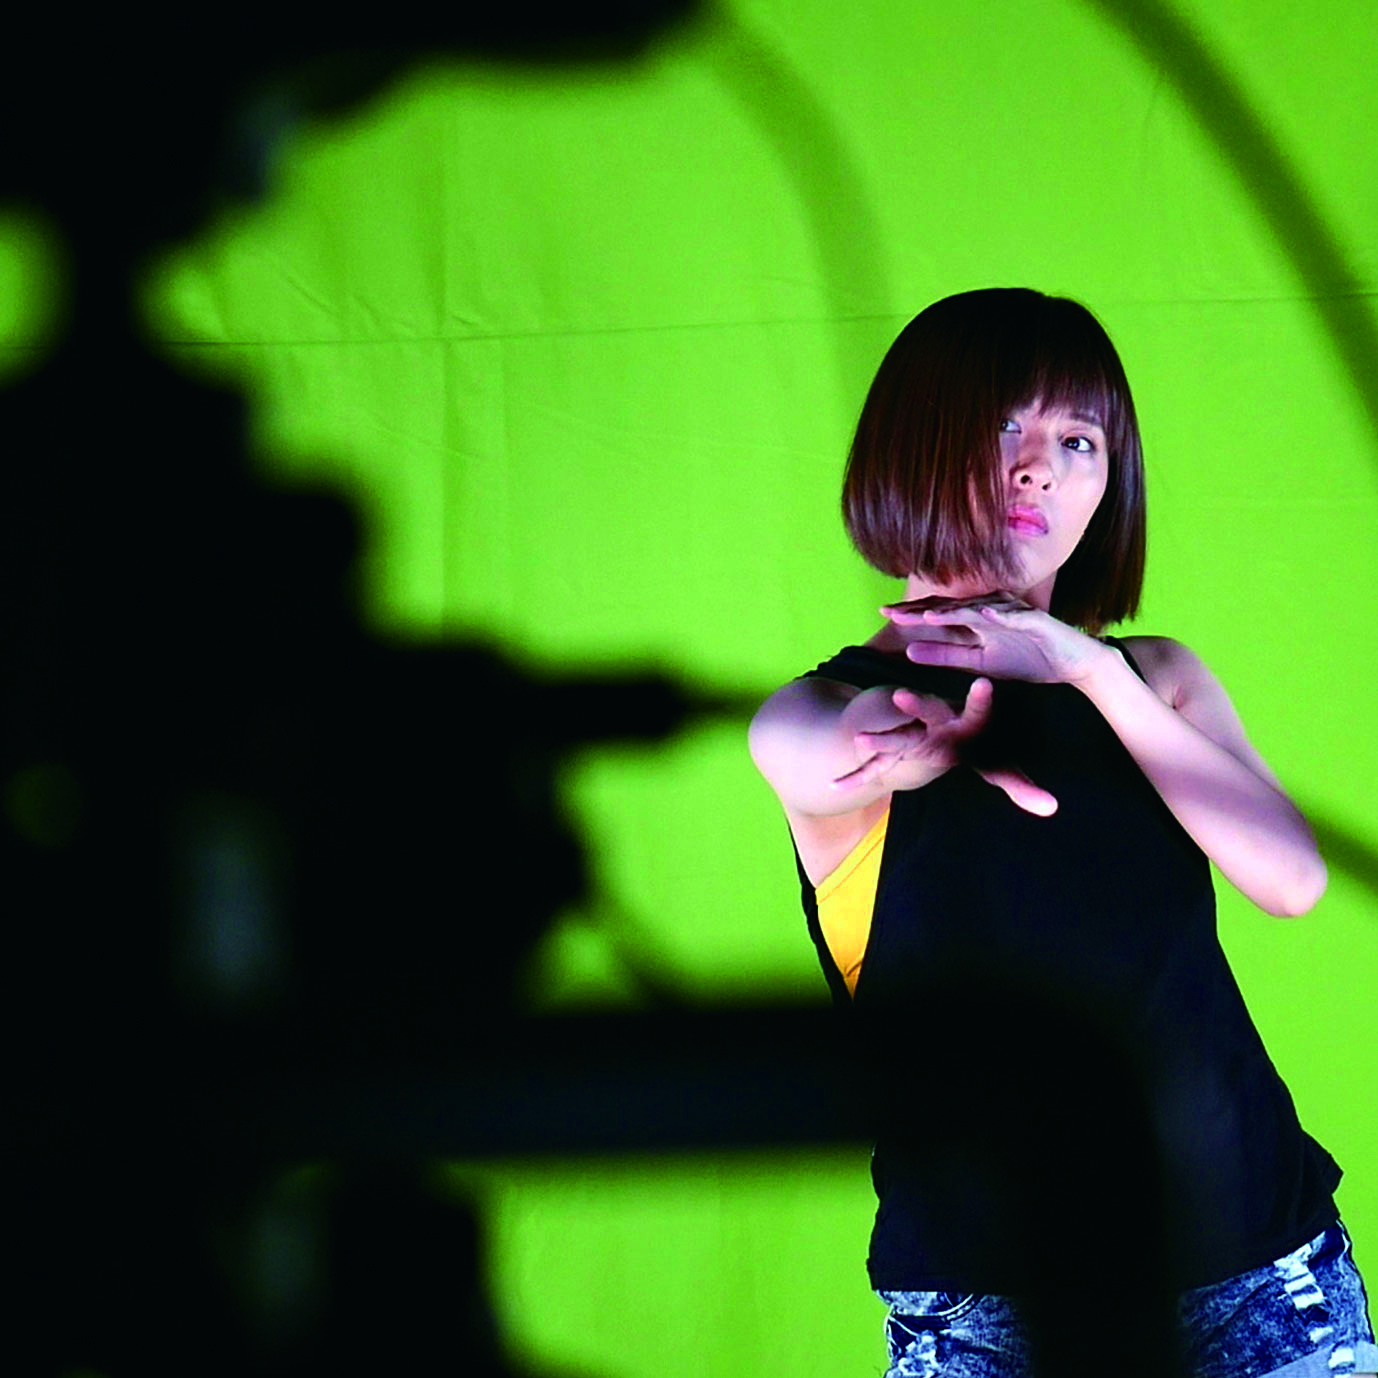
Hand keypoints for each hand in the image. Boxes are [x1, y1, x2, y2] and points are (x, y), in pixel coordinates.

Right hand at [832, 678, 1056, 815]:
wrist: (940, 728)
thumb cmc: (973, 747)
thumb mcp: (997, 766)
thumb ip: (1021, 786)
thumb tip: (1051, 809)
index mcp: (965, 722)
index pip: (976, 710)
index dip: (979, 700)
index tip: (984, 685)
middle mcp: (935, 721)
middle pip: (926, 711)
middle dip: (914, 704)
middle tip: (902, 695)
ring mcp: (910, 734)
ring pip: (895, 734)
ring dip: (878, 735)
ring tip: (859, 738)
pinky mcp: (892, 749)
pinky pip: (874, 763)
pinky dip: (857, 775)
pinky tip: (837, 787)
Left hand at [881, 593, 1107, 685]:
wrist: (1073, 664)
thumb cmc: (1027, 660)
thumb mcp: (980, 663)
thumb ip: (947, 656)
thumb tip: (910, 651)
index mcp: (976, 621)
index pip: (939, 615)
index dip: (912, 615)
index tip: (885, 616)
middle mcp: (990, 611)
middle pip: (950, 607)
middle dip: (921, 609)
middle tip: (891, 612)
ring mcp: (1013, 613)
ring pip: (978, 608)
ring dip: (953, 611)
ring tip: (927, 615)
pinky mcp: (1036, 620)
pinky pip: (1016, 615)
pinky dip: (1000, 613)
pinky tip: (982, 614)